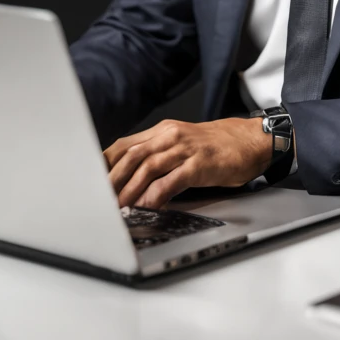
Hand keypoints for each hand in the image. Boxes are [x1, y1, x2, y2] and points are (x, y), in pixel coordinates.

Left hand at [103, 117, 273, 209]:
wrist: (249, 140)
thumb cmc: (215, 146)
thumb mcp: (181, 144)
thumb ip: (157, 157)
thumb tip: (130, 179)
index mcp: (162, 131)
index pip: (124, 145)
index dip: (104, 164)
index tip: (89, 182)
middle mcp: (170, 136)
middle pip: (132, 155)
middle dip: (111, 180)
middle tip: (98, 200)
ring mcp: (185, 148)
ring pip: (148, 166)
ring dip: (129, 188)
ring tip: (118, 207)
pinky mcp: (200, 163)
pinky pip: (173, 179)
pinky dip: (158, 193)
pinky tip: (149, 206)